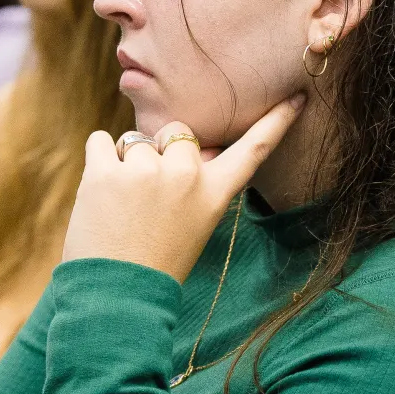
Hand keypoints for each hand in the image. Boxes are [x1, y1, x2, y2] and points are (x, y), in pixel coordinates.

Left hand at [61, 97, 304, 283]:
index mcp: (214, 193)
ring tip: (122, 205)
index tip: (296, 96)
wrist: (116, 297)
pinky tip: (101, 192)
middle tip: (148, 196)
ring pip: (135, 139)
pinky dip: (98, 159)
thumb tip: (194, 146)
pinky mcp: (105, 172)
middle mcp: (185, 175)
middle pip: (177, 131)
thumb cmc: (155, 264)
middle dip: (162, 151)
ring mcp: (145, 171)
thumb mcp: (193, 226)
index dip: (276, 122)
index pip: (253, 150)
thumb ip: (197, 184)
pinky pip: (100, 141)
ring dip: (125, 163)